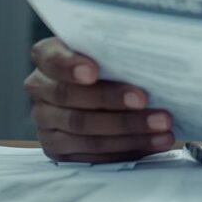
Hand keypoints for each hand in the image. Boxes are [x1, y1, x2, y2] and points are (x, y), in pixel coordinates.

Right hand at [24, 36, 174, 162]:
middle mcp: (40, 89)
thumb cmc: (111, 62)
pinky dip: (127, 147)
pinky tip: (154, 140)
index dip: (70, 66)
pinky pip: (91, 153)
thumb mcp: (108, 49)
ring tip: (160, 124)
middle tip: (143, 100)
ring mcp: (46, 121)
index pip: (52, 59)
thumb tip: (149, 53)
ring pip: (83, 128)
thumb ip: (116, 50)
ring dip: (127, 127)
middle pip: (69, 97)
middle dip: (110, 99)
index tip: (93, 72)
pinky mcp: (59, 149)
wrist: (104, 88)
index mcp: (47, 57)